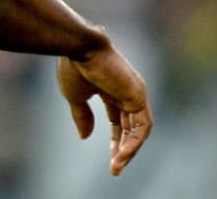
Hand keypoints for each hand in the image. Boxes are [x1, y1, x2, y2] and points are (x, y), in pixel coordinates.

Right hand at [57, 45, 151, 175]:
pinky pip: (142, 125)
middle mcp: (126, 92)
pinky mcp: (138, 95)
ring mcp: (135, 93)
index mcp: (110, 90)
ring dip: (130, 149)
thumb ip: (83, 116)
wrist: (79, 48)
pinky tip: (123, 153)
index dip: (115, 141)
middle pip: (130, 127)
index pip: (118, 121)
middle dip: (123, 149)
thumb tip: (85, 137)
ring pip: (139, 129)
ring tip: (117, 165)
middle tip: (115, 168)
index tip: (110, 159)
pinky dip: (135, 141)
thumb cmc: (73, 67)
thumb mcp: (75, 97)